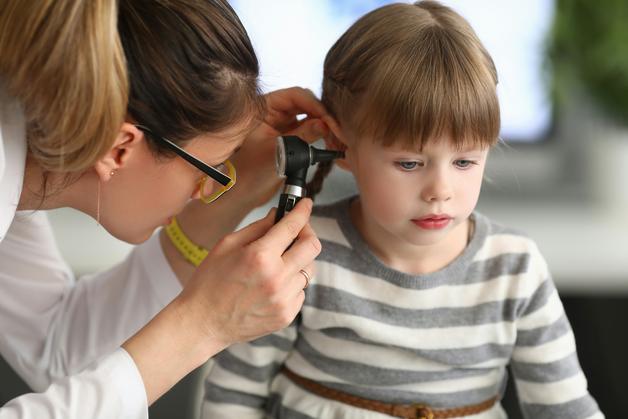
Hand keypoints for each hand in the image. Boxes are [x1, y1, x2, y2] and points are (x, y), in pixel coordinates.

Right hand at [177, 198, 319, 346]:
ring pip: (308, 269)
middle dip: (307, 232)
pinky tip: (272, 285)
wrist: (202, 323)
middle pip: (312, 246)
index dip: (302, 211)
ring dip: (297, 261)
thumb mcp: (226, 245)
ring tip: (278, 263)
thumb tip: (277, 215)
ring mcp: (284, 299)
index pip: (292, 226)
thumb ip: (257, 228)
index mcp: (260, 256)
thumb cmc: (209, 282)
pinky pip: (301, 291)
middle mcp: (277, 278)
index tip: (305, 205)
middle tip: (297, 230)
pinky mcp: (286, 315)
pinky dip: (292, 283)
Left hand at [231, 87, 330, 207]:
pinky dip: (321, 135)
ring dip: (324, 125)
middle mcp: (275, 112)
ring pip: (310, 117)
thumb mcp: (277, 151)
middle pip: (306, 104)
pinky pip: (309, 131)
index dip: (315, 105)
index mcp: (265, 107)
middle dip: (323, 114)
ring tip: (336, 137)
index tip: (328, 119)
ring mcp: (283, 124)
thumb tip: (324, 124)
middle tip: (337, 129)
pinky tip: (330, 142)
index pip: (295, 96)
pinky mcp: (290, 138)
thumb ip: (300, 136)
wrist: (243, 192)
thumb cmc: (249, 171)